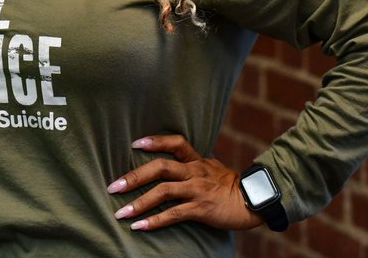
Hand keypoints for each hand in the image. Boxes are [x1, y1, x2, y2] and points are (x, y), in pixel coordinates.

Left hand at [106, 134, 262, 232]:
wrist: (254, 202)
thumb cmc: (231, 187)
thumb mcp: (213, 168)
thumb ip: (194, 164)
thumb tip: (176, 164)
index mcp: (197, 160)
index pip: (175, 142)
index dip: (154, 141)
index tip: (134, 143)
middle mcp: (194, 171)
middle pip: (160, 167)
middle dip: (133, 176)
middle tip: (113, 186)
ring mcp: (197, 190)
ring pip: (163, 192)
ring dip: (139, 203)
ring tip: (120, 212)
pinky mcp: (201, 209)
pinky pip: (174, 214)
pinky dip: (155, 220)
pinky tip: (140, 226)